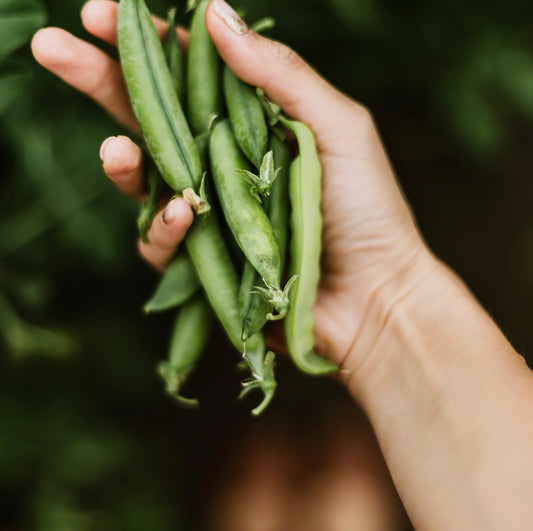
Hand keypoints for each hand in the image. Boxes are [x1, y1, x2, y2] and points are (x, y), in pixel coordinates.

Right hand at [32, 0, 434, 372]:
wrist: (372, 296)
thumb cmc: (367, 210)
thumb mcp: (337, 129)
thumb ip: (280, 73)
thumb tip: (213, 12)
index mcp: (253, 123)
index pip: (189, 75)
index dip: (147, 43)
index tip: (102, 13)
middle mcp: (224, 163)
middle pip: (151, 117)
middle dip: (99, 81)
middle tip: (53, 49)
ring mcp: (210, 212)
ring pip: (145, 180)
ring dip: (124, 164)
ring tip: (118, 153)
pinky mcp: (202, 259)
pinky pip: (163, 239)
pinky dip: (165, 227)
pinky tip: (184, 216)